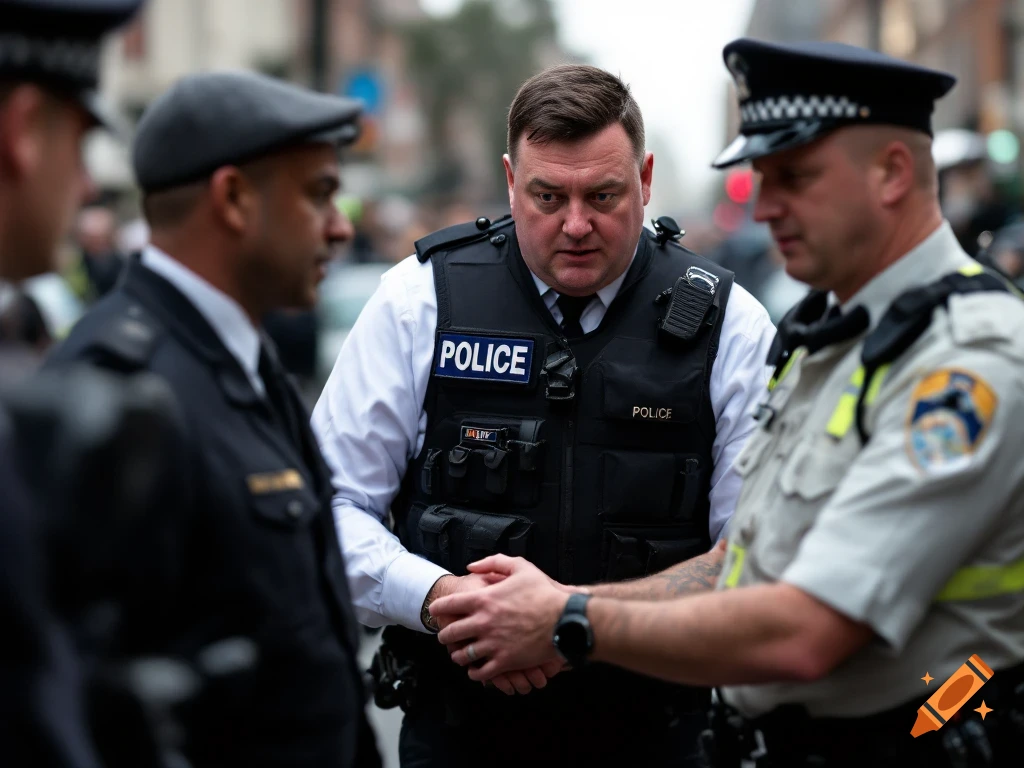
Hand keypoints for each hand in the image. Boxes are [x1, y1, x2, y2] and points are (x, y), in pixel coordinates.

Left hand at [431, 555, 568, 683]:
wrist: (564, 620)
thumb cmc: (543, 593)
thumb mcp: (520, 567)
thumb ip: (493, 563)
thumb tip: (471, 567)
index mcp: (484, 599)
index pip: (448, 605)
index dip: (438, 608)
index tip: (435, 611)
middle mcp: (483, 623)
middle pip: (450, 632)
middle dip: (445, 634)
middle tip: (445, 635)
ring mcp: (492, 644)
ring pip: (462, 655)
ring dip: (457, 654)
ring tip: (459, 653)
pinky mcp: (504, 662)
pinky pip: (481, 673)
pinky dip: (475, 672)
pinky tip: (476, 669)